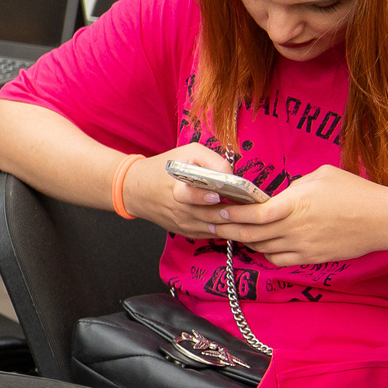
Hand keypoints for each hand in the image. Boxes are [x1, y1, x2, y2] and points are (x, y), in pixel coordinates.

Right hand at [124, 143, 264, 238]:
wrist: (136, 190)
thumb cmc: (164, 169)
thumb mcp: (186, 153)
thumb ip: (212, 160)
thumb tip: (232, 176)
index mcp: (176, 189)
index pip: (190, 197)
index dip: (204, 197)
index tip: (217, 195)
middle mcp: (180, 211)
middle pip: (211, 216)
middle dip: (232, 214)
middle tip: (251, 209)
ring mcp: (184, 224)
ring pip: (216, 229)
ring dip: (234, 224)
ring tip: (252, 217)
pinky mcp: (187, 232)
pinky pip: (212, 234)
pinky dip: (227, 229)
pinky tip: (240, 222)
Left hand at [216, 165, 387, 265]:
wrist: (383, 219)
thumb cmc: (355, 192)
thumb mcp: (320, 176)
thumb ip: (294, 186)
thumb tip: (282, 195)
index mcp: (293, 205)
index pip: (253, 213)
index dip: (232, 214)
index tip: (218, 210)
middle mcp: (293, 228)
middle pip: (250, 234)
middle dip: (228, 229)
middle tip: (212, 223)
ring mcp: (302, 246)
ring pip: (262, 248)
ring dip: (246, 241)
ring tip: (235, 232)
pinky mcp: (311, 258)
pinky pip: (279, 260)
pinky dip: (266, 253)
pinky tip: (263, 245)